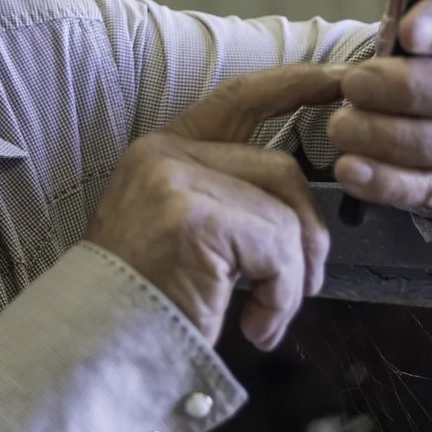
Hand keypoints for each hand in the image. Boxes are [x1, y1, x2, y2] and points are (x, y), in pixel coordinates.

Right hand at [85, 64, 348, 348]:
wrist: (94, 352)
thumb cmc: (141, 307)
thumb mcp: (177, 235)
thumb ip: (227, 204)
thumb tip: (299, 216)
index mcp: (161, 153)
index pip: (238, 100)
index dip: (293, 84)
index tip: (337, 79)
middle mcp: (164, 157)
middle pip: (280, 169)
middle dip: (307, 231)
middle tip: (306, 283)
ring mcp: (176, 184)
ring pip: (283, 216)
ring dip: (293, 275)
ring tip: (267, 315)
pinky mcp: (194, 221)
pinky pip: (278, 251)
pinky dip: (282, 296)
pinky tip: (256, 326)